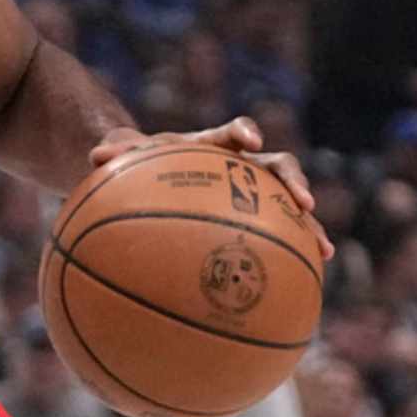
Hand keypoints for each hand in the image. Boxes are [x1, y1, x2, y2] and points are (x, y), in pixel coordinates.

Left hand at [88, 115, 333, 259]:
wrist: (144, 175)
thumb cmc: (134, 161)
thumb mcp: (121, 154)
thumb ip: (115, 151)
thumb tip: (95, 157)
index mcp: (212, 145)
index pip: (235, 132)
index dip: (244, 132)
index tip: (248, 140)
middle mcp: (240, 166)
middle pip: (278, 166)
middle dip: (295, 182)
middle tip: (305, 203)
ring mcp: (250, 193)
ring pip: (288, 204)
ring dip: (309, 225)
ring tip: (322, 251)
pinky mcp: (250, 219)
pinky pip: (274, 237)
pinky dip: (287, 256)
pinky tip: (301, 284)